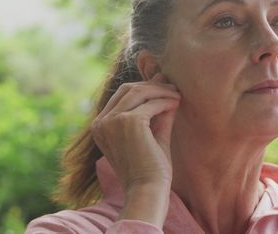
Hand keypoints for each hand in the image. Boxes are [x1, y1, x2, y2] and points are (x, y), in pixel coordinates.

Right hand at [91, 73, 180, 226]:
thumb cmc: (150, 169)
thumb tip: (166, 87)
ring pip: (139, 92)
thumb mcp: (151, 134)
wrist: (147, 191)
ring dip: (160, 91)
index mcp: (100, 127)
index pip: (121, 96)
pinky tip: (177, 103)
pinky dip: (165, 101)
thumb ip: (157, 112)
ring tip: (177, 94)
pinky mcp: (128, 122)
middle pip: (128, 89)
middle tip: (172, 86)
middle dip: (152, 86)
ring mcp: (112, 121)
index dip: (144, 88)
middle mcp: (101, 122)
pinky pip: (151, 103)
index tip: (163, 85)